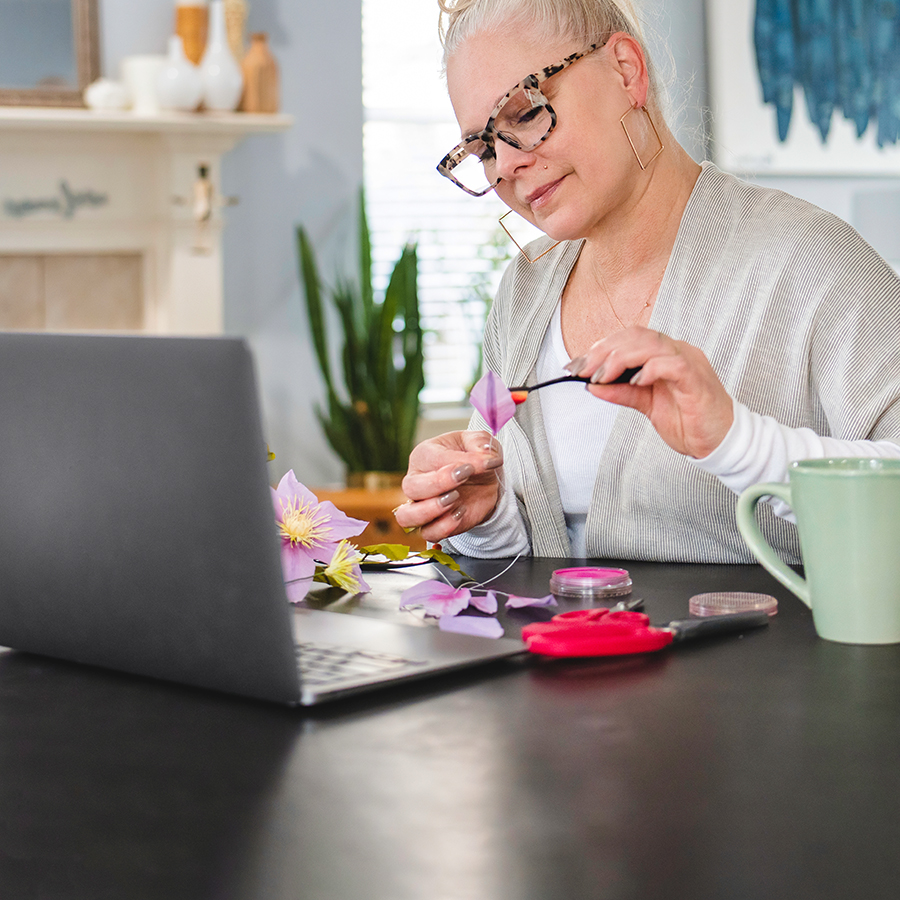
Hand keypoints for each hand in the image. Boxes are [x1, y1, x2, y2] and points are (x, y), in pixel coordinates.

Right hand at [395, 430, 502, 542]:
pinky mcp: (434, 525)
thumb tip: (486, 457)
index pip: (428, 459)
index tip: (472, 466)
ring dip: (430, 510)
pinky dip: (444, 527)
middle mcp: (416, 481)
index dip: (451, 464)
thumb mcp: (481, 442)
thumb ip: (481, 444)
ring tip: (455, 500)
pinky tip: (461, 513)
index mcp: (424, 455)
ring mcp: (421, 506)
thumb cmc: (474, 458)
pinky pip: (428, 533)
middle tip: (463, 478)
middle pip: (410, 487)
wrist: (485, 482)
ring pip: (406, 516)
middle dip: (438, 484)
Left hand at [567, 327, 733, 458]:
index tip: (575, 366)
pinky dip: (650, 369)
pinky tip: (635, 381)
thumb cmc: (687, 420)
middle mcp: (676, 352)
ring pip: (651, 344)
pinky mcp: (696, 379)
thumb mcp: (645, 404)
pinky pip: (672, 364)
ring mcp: (688, 362)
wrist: (717, 442)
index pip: (629, 338)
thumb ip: (621, 392)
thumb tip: (592, 385)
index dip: (600, 347)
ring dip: (620, 358)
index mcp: (664, 355)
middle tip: (582, 370)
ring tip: (602, 376)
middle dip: (603, 351)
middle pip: (636, 335)